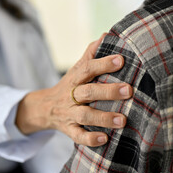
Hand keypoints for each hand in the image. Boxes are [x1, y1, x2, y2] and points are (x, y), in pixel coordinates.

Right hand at [16, 33, 132, 146]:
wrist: (44, 108)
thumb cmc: (69, 86)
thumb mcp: (76, 69)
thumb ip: (91, 53)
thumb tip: (107, 34)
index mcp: (75, 79)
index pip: (88, 68)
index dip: (103, 64)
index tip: (121, 59)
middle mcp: (72, 96)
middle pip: (88, 92)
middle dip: (108, 91)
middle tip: (128, 90)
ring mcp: (69, 114)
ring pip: (84, 115)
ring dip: (103, 118)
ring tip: (122, 120)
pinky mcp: (69, 130)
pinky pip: (77, 136)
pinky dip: (90, 139)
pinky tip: (105, 139)